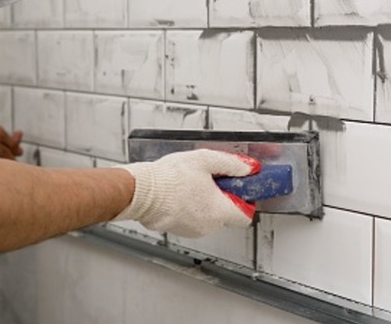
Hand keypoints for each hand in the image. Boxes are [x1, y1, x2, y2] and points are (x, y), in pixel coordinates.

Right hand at [113, 149, 258, 236]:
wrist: (140, 191)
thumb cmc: (168, 178)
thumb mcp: (205, 160)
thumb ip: (232, 164)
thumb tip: (250, 168)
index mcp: (219, 210)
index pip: (246, 215)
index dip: (245, 200)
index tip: (239, 189)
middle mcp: (209, 225)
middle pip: (227, 214)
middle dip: (223, 198)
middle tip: (211, 180)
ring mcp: (193, 230)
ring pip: (210, 217)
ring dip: (206, 203)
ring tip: (192, 184)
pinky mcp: (179, 230)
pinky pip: (193, 219)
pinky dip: (192, 208)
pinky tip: (181, 193)